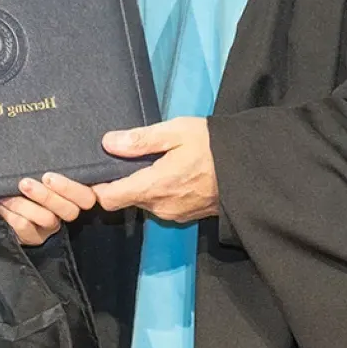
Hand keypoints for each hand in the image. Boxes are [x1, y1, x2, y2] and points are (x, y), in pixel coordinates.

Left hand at [0, 172, 97, 246]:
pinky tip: (2, 205)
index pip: (86, 197)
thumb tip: (46, 148)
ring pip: (47, 219)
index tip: (48, 177)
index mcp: (75, 195)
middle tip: (25, 183)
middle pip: (70, 211)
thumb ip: (50, 166)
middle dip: (46, 196)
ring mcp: (51, 228)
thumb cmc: (29, 179)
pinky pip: (25, 227)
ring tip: (7, 195)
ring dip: (23, 204)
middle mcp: (66, 213)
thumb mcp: (42, 171)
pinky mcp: (35, 238)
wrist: (8, 202)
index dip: (71, 189)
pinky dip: (11, 214)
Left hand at [92, 117, 217, 222]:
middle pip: (125, 199)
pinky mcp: (186, 215)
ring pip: (143, 202)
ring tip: (150, 161)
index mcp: (154, 187)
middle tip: (126, 157)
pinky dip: (158, 191)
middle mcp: (160, 207)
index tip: (97, 170)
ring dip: (142, 185)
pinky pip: (161, 205)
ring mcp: (174, 214)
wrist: (250, 168)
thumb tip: (107, 143)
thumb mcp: (176, 132)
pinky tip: (169, 172)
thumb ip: (141, 140)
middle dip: (122, 181)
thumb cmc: (212, 145)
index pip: (109, 199)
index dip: (97, 186)